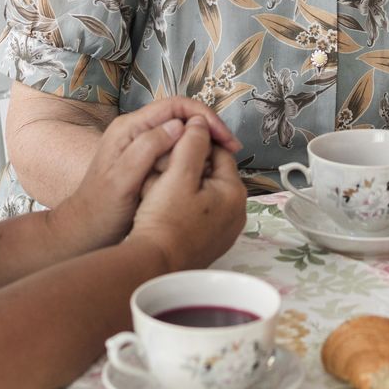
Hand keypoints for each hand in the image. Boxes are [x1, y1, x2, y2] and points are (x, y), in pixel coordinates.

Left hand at [54, 98, 240, 252]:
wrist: (86, 232)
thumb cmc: (101, 210)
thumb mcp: (123, 179)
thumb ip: (146, 149)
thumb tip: (179, 126)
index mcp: (130, 128)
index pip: (176, 106)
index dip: (204, 117)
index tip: (225, 139)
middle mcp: (137, 131)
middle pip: (182, 117)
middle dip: (209, 130)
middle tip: (231, 152)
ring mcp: (143, 146)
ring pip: (182, 135)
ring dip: (204, 145)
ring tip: (222, 163)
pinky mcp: (149, 162)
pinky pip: (178, 152)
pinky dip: (195, 158)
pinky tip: (206, 174)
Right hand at [129, 120, 248, 271]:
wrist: (152, 266)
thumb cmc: (165, 221)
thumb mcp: (178, 173)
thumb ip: (192, 142)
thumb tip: (201, 122)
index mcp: (235, 193)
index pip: (219, 153)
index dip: (194, 145)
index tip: (171, 147)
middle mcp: (237, 213)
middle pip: (212, 174)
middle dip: (187, 168)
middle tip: (162, 172)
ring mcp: (224, 232)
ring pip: (203, 194)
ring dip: (182, 187)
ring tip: (158, 191)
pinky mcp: (209, 244)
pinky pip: (198, 214)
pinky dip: (182, 207)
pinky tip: (162, 210)